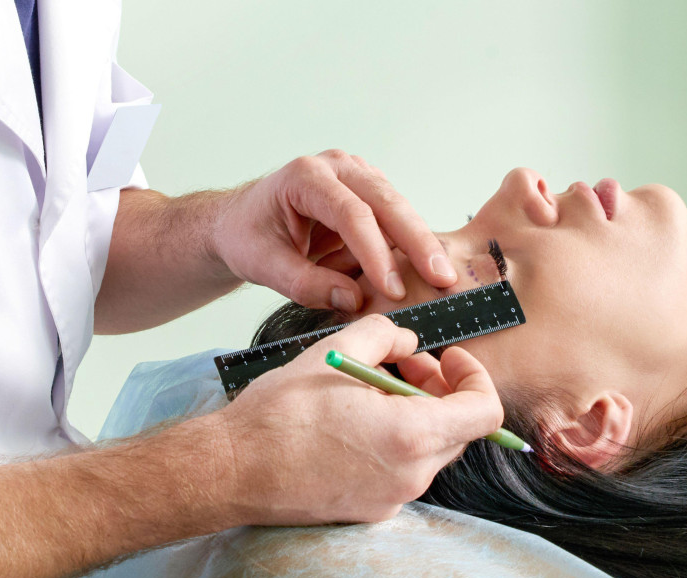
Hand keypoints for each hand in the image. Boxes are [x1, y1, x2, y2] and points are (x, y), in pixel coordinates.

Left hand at [211, 149, 456, 311]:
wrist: (243, 221)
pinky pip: (394, 218)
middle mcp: (336, 167)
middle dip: (417, 242)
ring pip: (398, 209)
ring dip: (415, 245)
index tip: (392, 290)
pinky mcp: (369, 191)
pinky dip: (403, 246)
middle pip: (387, 202)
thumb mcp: (264, 266)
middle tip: (443, 277)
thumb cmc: (249, 237)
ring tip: (434, 279)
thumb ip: (306, 285)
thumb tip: (352, 301)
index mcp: (305, 177)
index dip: (375, 253)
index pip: (351, 214)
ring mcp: (357, 175)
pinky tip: (414, 270)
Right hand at [215, 314, 503, 525]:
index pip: (485, 412)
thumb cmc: (280, 413)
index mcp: (411, 436)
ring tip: (370, 388)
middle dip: (438, 388)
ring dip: (414, 412)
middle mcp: (411, 475)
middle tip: (401, 364)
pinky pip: (402, 468)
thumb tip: (408, 341)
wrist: (234, 469)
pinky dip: (395, 438)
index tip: (448, 358)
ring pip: (429, 447)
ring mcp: (392, 498)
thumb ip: (385, 335)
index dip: (475, 376)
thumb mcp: (334, 350)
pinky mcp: (371, 510)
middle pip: (457, 428)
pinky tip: (354, 420)